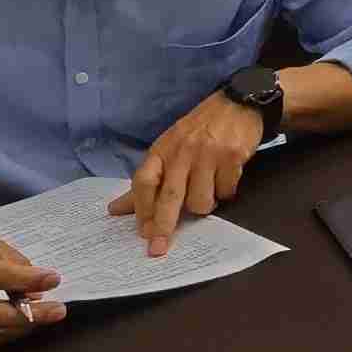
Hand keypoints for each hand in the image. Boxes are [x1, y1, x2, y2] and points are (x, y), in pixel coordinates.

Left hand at [111, 93, 261, 255]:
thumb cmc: (197, 131)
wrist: (237, 103)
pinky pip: (226, 191)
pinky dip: (226, 191)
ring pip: (201, 200)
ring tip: (209, 192)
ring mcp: (208, 154)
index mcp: (162, 150)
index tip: (142, 232)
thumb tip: (114, 210)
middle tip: (157, 249)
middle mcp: (182, 151)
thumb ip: (146, 181)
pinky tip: (226, 178)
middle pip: (169, 196)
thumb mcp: (168, 149)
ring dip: (205, 205)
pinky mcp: (232, 156)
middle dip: (163, 226)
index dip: (141, 209)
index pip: (144, 181)